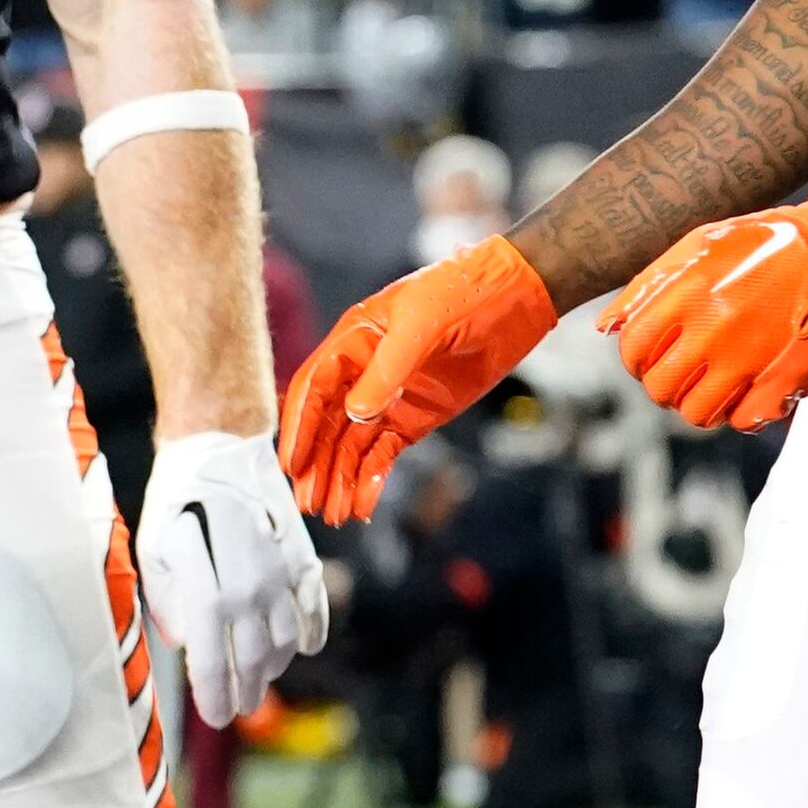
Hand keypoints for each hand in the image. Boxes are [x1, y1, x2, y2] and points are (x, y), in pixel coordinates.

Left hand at [138, 426, 331, 727]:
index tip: (216, 717)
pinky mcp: (301, 557)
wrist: (218, 447)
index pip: (211, 660)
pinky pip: (314, 608)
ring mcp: (279, 572)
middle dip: (244, 691)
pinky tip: (300, 650)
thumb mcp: (152, 552)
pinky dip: (311, 634)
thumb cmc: (174, 501)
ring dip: (272, 667)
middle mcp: (247, 585)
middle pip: (251, 658)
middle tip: (238, 710)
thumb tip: (184, 645)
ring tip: (260, 681)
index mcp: (204, 586)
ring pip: (285, 640)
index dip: (214, 695)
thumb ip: (167, 604)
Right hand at [277, 235, 558, 521]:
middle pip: (327, 426)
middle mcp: (363, 373)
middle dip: (316, 465)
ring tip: (332, 514)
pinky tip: (361, 505)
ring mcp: (388, 399)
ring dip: (340, 479)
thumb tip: (355, 415)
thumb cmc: (463, 292)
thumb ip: (387, 370)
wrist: (516, 296)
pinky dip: (371, 480)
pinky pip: (384, 454)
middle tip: (307, 503)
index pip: (314, 389)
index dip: (299, 427)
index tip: (291, 463)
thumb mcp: (423, 324)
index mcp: (354, 341)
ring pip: (352, 446)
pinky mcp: (414, 419)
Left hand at [602, 192, 807, 428]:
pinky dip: (741, 412)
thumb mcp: (704, 242)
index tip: (650, 356)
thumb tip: (606, 326)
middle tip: (683, 372)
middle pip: (659, 388)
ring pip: (696, 413)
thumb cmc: (777, 239)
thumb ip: (650, 284)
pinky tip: (750, 389)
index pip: (632, 348)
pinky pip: (742, 420)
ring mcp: (749, 361)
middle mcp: (713, 330)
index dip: (635, 358)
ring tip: (714, 384)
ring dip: (699, 404)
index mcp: (689, 292)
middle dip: (664, 385)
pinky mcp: (785, 382)